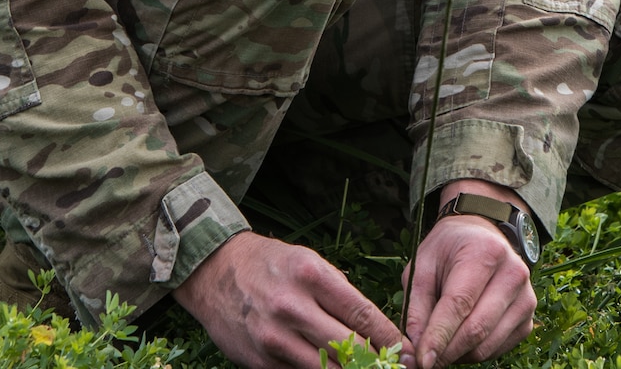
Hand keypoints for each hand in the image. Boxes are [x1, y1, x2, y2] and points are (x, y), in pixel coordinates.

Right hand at [176, 230, 403, 368]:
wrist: (215, 272)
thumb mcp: (308, 262)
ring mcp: (274, 337)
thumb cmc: (270, 265)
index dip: (389, 338)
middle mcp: (292, 307)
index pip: (361, 313)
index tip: (406, 351)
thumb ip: (338, 293)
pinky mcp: (260, 361)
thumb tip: (374, 328)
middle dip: (377, 362)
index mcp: (311, 275)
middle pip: (349, 347)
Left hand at [401, 184, 535, 367]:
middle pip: (476, 329)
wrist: (483, 238)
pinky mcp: (528, 320)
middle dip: (446, 352)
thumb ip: (416, 307)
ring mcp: (526, 298)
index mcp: (485, 252)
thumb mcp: (423, 266)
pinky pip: (497, 350)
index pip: (459, 303)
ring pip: (487, 345)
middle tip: (424, 361)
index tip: (421, 359)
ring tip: (439, 347)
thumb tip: (414, 350)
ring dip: (458, 356)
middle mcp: (513, 274)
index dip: (438, 335)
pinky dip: (474, 354)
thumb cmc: (449, 251)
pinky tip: (459, 340)